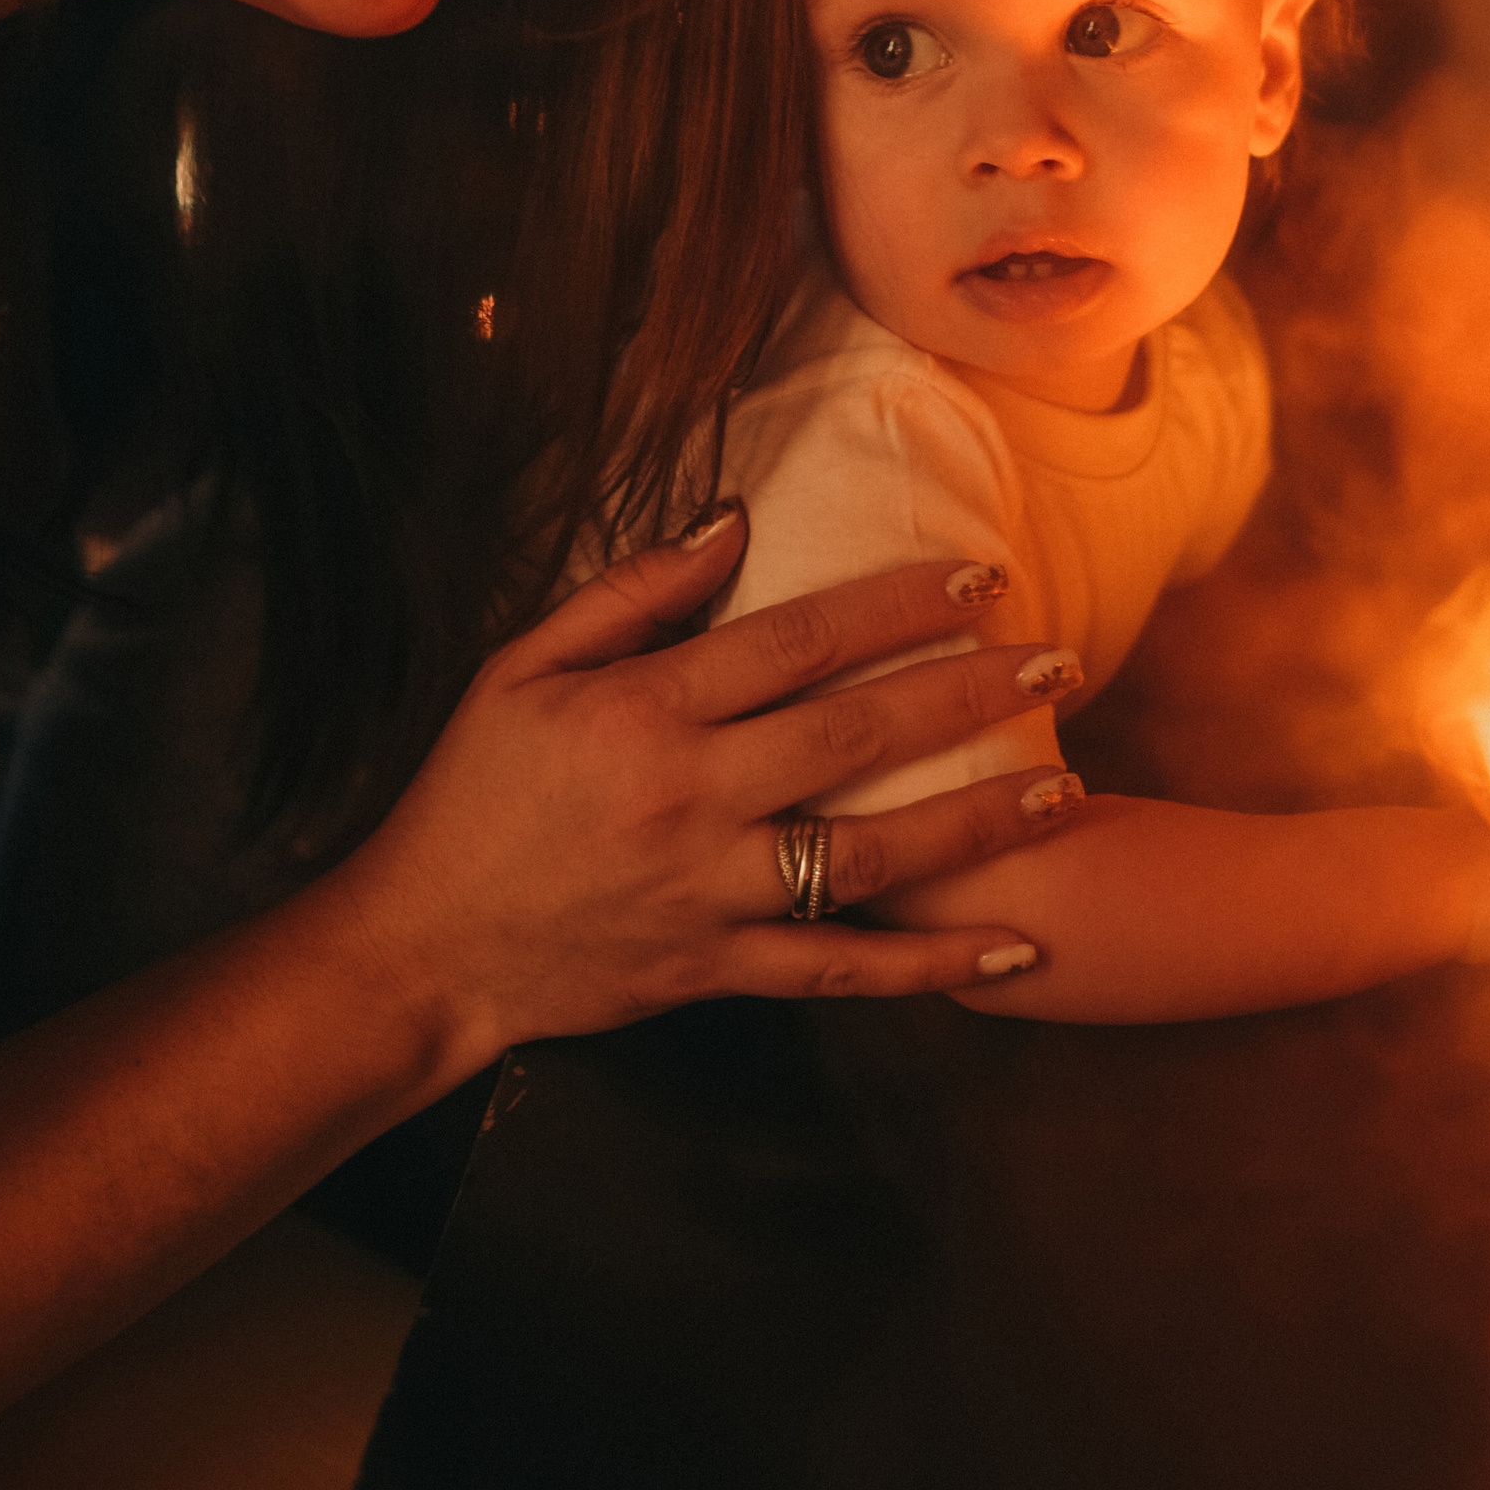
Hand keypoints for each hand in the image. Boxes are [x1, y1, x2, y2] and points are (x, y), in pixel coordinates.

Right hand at [325, 513, 1087, 1070]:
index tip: (979, 582)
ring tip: (1065, 787)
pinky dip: (931, 966)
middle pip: (855, 735)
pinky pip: (840, 968)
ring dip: (976, 820)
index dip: (898, 607)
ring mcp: (707, 891)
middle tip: (1058, 663)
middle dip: (967, 695)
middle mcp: (689, 797)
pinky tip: (1014, 948)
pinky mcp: (715, 969)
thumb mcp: (523, 667)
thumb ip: (632, 593)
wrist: (423, 946)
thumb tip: (734, 520)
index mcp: (646, 710)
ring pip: (869, 853)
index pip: (799, 641)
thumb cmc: (473, 792)